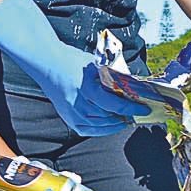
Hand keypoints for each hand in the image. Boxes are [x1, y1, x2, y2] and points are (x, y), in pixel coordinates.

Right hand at [0, 0, 141, 135]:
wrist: (47, 63)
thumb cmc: (72, 60)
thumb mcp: (96, 65)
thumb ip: (112, 78)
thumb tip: (133, 87)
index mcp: (86, 88)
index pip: (114, 105)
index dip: (131, 109)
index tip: (143, 109)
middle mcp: (77, 103)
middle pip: (107, 117)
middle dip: (124, 117)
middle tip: (136, 113)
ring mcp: (71, 112)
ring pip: (99, 126)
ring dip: (114, 124)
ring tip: (125, 118)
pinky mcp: (67, 117)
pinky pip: (87, 130)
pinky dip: (101, 130)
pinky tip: (110, 125)